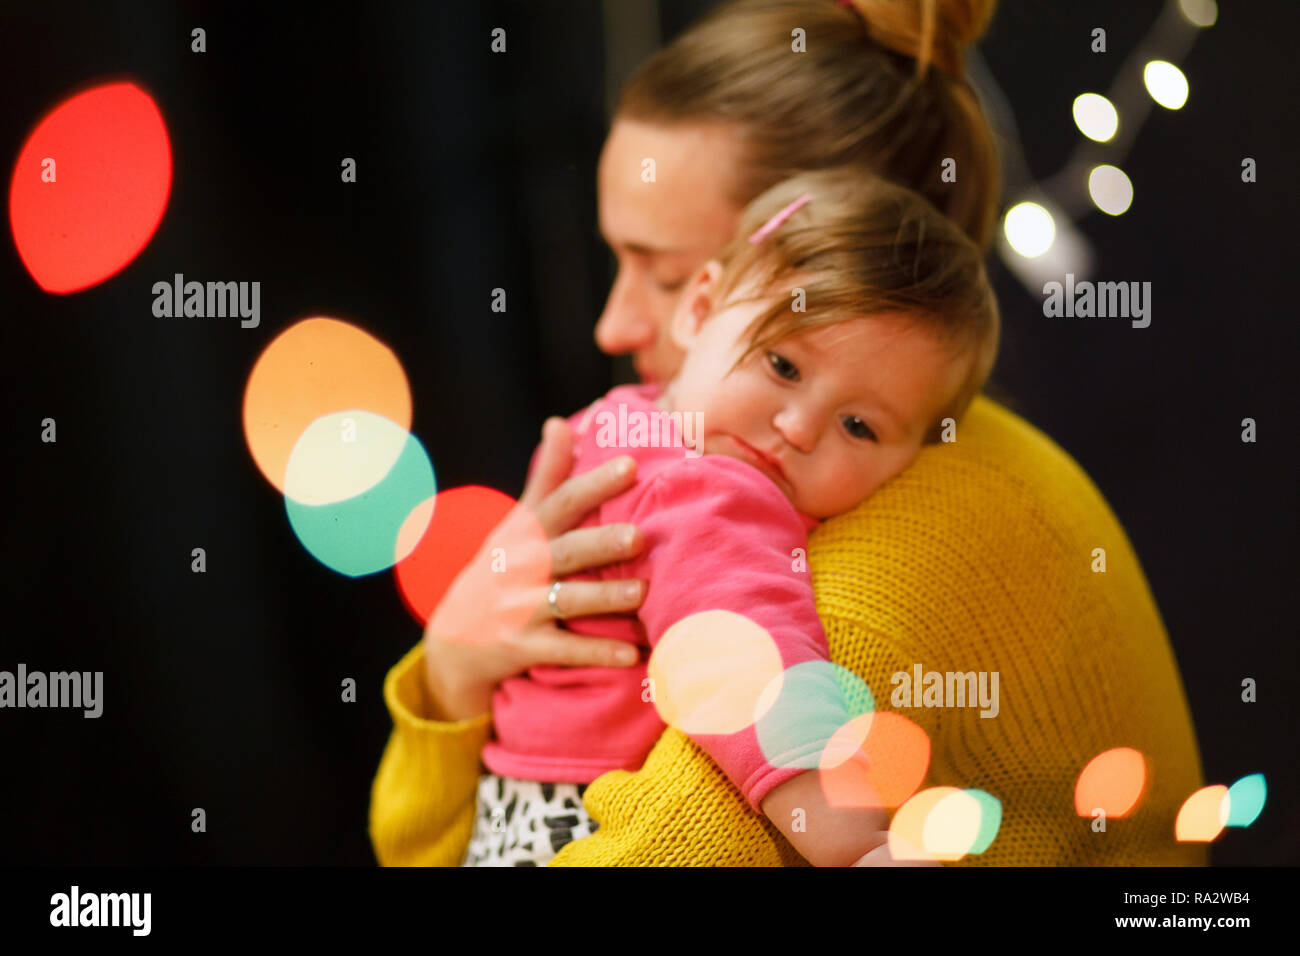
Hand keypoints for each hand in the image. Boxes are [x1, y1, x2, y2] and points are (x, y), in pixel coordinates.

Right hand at [422, 416, 647, 720]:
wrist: (452, 643)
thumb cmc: (500, 571)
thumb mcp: (517, 525)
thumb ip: (545, 478)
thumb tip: (560, 423)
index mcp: (524, 534)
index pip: (560, 502)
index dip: (593, 483)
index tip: (630, 465)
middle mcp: (519, 567)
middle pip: (564, 550)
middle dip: (600, 542)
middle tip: (638, 536)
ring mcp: (517, 608)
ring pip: (564, 600)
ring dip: (603, 597)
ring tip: (642, 592)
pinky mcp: (520, 648)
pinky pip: (563, 650)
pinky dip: (595, 652)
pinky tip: (630, 655)